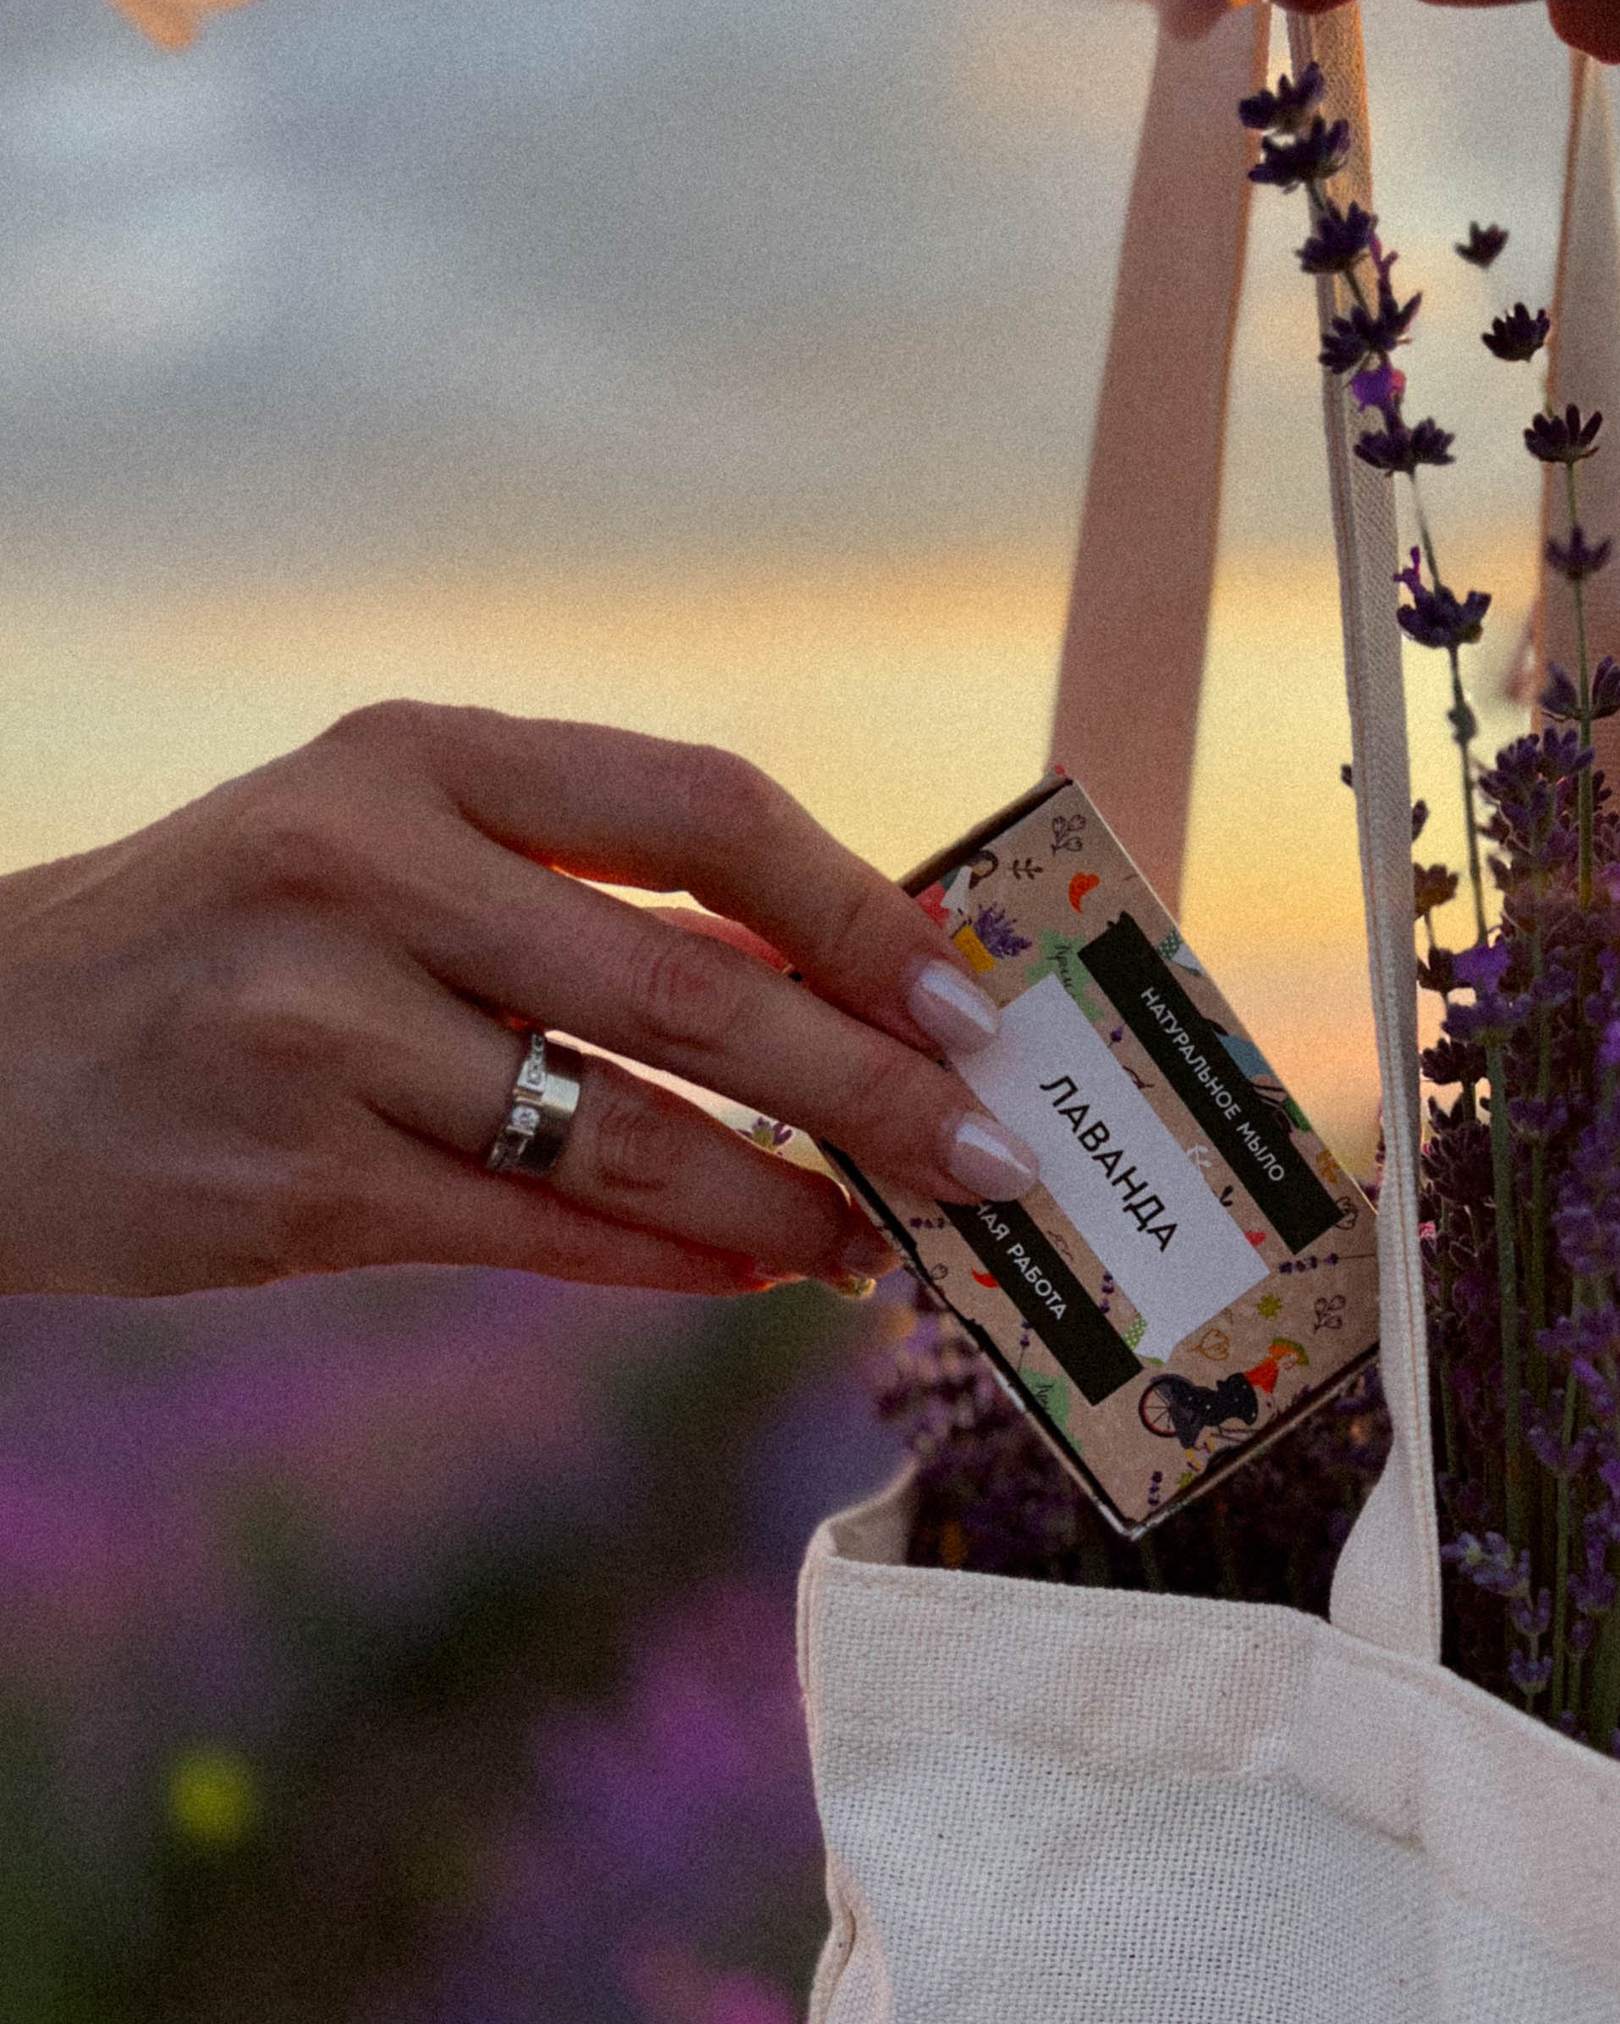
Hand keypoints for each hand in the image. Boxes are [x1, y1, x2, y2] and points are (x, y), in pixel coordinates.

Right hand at [0, 701, 1041, 1299]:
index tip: (970, 999)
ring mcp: (319, 1033)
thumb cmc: (226, 943)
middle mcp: (366, 872)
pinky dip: (670, 1258)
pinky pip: (539, 1233)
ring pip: (624, 1135)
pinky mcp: (292, 1186)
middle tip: (990, 1157)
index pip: (699, 809)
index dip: (859, 910)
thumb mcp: (375, 847)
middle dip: (871, 1090)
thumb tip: (830, 994)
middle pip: (690, 990)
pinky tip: (751, 1267)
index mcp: (416, 757)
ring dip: (785, 1202)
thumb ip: (573, 893)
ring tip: (878, 1245)